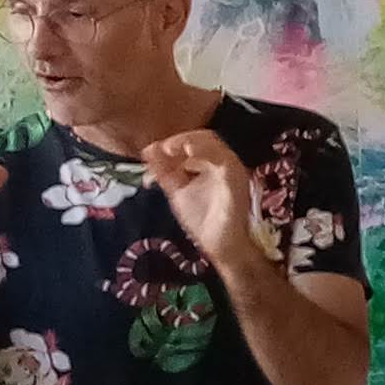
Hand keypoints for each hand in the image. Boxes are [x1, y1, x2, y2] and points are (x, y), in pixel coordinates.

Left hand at [139, 132, 263, 270]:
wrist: (222, 246)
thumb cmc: (205, 221)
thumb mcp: (178, 192)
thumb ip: (164, 172)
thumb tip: (148, 150)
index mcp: (212, 165)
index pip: (194, 143)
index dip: (172, 144)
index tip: (152, 152)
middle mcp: (224, 163)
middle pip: (204, 137)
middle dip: (179, 140)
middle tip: (161, 149)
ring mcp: (231, 169)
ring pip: (213, 143)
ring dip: (189, 141)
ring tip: (169, 148)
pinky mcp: (235, 178)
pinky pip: (222, 158)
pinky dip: (203, 152)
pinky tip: (187, 156)